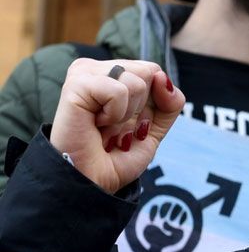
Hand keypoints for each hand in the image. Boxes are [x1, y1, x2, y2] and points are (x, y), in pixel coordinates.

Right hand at [50, 58, 185, 193]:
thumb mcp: (154, 129)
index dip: (154, 101)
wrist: (92, 182)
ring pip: (136, 80)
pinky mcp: (76, 84)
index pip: (154, 70)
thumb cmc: (116, 157)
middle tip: (115, 126)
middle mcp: (98, 69)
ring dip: (127, 115)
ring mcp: (85, 73)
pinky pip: (118, 91)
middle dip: (140, 108)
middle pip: (148, 71)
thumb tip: (162, 77)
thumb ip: (170, 103)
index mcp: (114, 75)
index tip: (131, 123)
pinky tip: (96, 124)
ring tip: (105, 127)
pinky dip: (115, 115)